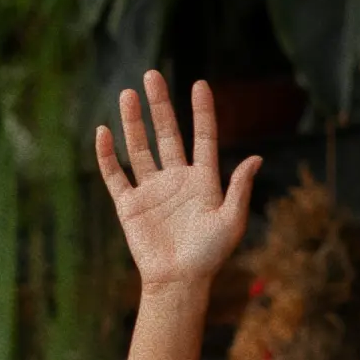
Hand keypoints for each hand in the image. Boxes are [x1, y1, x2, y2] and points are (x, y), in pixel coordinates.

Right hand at [95, 72, 260, 294]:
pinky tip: (104, 132)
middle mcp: (176, 179)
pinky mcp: (129, 205)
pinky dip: (107, 155)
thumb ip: (240, 188)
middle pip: (167, 134)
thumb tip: (255, 157)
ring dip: (133, 122)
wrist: (179, 283)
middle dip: (159, 106)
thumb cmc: (209, 256)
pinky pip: (115, 175)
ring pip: (139, 148)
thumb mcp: (232, 221)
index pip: (203, 137)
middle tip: (152, 76)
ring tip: (128, 94)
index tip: (201, 84)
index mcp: (203, 180)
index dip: (202, 112)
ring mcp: (151, 190)